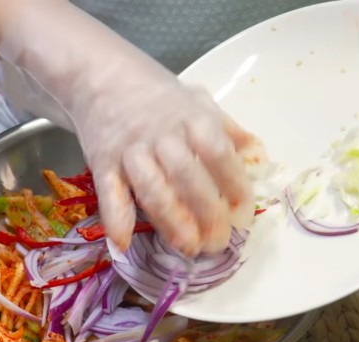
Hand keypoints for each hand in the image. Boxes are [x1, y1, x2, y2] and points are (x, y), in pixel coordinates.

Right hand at [76, 71, 255, 257]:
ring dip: (171, 222)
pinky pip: (109, 193)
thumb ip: (228, 130)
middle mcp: (162, 136)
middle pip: (188, 177)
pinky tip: (124, 243)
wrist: (100, 75)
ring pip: (152, 189)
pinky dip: (115, 219)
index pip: (218, 153)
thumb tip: (258, 158)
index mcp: (192, 119)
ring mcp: (130, 151)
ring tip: (188, 248)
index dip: (233, 184)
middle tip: (218, 243)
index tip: (243, 212)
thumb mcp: (198, 100)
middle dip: (207, 213)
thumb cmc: (156, 94)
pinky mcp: (102, 163)